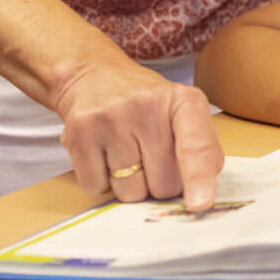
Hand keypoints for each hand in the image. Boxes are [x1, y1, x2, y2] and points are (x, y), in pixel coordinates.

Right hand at [54, 59, 224, 209]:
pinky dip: (102, 181)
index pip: (195, 145)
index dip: (199, 177)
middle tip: (149, 156)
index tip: (200, 204)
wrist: (92, 76)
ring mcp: (110, 119)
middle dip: (159, 184)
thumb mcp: (182, 112)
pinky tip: (104, 154)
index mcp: (183, 101)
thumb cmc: (145, 104)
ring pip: (129, 192)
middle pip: (162, 184)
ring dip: (130, 185)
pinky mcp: (78, 134)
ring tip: (126, 152)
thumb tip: (199, 195)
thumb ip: (201, 149)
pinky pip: (97, 188)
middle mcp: (146, 106)